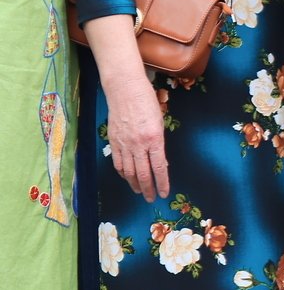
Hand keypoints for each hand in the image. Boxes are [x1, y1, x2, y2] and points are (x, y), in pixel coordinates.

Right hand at [86, 15, 168, 200]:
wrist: (125, 90)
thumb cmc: (147, 102)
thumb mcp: (160, 122)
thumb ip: (159, 142)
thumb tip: (160, 160)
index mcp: (154, 139)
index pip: (159, 168)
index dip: (161, 183)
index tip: (164, 193)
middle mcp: (138, 145)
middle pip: (143, 173)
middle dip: (147, 188)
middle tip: (150, 198)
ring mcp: (124, 144)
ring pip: (128, 171)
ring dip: (134, 184)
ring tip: (139, 192)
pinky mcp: (113, 141)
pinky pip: (118, 162)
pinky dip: (123, 173)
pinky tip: (127, 178)